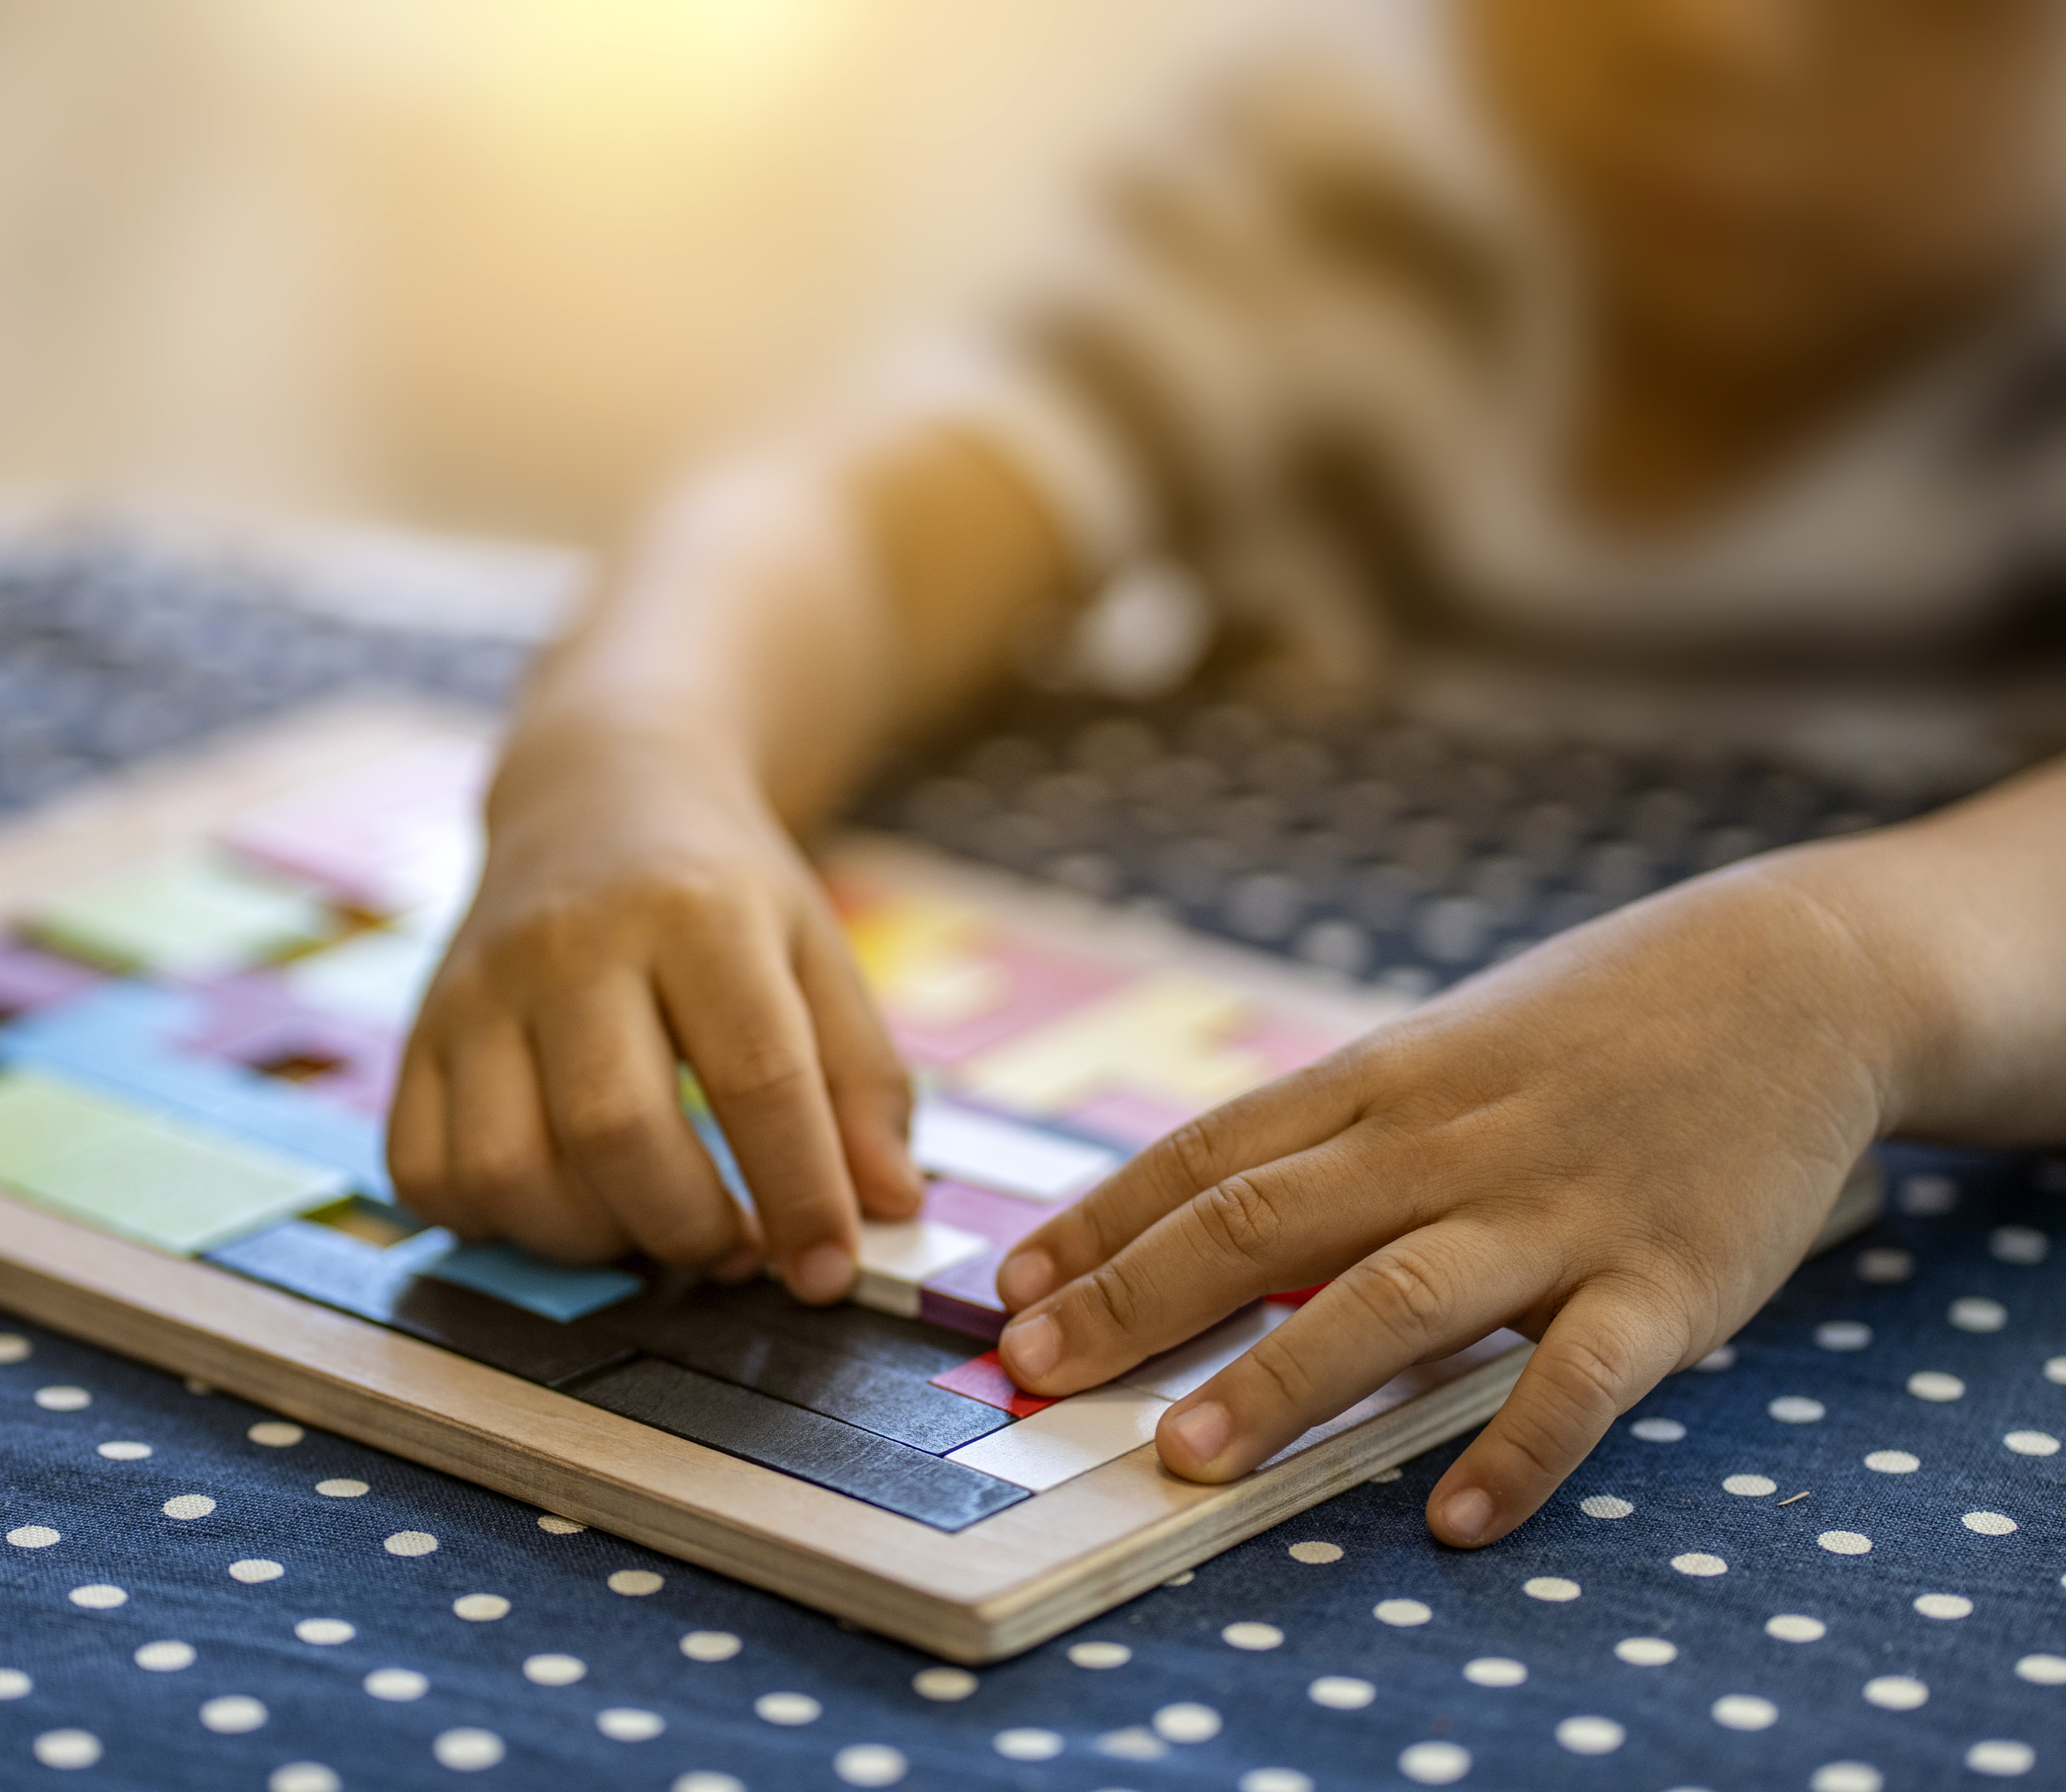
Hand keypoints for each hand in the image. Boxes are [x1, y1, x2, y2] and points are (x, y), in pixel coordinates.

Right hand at [387, 720, 920, 1300]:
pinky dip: (493, 1221)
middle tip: (734, 1248)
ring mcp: (476, 987)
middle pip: (616, 1131)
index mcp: (696, 912)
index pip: (757, 1076)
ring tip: (649, 1224)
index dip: (801, 1195)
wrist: (597, 791)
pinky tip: (560, 1200)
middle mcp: (570, 943)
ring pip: (507, 1168)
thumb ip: (864, 1081)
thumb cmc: (721, 891)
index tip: (829, 1270)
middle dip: (688, 1227)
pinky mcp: (419, 1028)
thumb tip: (890, 1206)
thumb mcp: (818, 951)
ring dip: (590, 1239)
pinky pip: (426, 1169)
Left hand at [993, 857, 1909, 1545]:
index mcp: (1383, 1081)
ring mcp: (1555, 1212)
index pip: (1208, 1153)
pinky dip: (1517, 1449)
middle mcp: (1446, 1143)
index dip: (1101, 1220)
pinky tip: (1454, 1520)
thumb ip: (1338, 1132)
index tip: (1009, 1283)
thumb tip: (1208, 1211)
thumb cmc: (1589, 1023)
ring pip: (1394, 1298)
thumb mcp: (1444, 1051)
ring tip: (1187, 1454)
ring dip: (1284, 1379)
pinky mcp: (1667, 1278)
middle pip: (1261, 1221)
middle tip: (1034, 1368)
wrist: (1791, 976)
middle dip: (1137, 1300)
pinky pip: (1580, 1376)